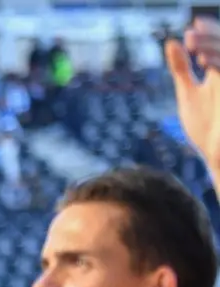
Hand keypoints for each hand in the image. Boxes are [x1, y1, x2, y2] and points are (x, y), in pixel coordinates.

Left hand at [169, 21, 219, 170]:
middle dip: (211, 36)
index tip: (192, 27)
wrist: (219, 159)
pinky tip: (203, 60)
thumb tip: (171, 43)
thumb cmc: (207, 128)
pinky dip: (219, 62)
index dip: (209, 31)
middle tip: (191, 33)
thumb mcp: (189, 93)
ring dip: (213, 45)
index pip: (219, 44)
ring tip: (193, 41)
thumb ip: (182, 68)